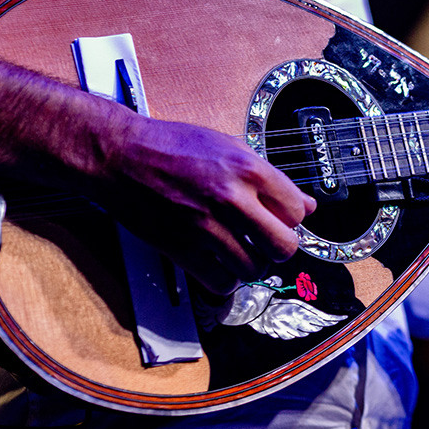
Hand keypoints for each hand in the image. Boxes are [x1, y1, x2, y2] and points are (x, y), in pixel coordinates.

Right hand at [98, 113, 315, 295]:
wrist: (121, 155)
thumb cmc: (174, 146)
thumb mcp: (230, 147)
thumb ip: (271, 178)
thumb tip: (308, 205)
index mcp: (248, 168)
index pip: (297, 211)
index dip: (291, 217)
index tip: (278, 216)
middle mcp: (231, 198)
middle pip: (284, 247)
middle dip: (279, 247)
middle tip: (267, 241)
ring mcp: (205, 226)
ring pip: (254, 269)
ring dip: (252, 265)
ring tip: (241, 252)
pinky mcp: (181, 248)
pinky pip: (221, 282)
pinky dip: (225, 280)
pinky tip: (219, 264)